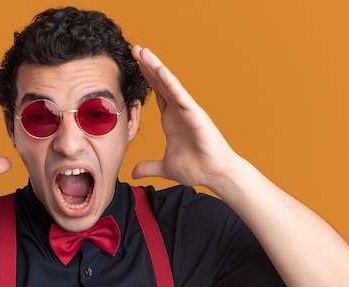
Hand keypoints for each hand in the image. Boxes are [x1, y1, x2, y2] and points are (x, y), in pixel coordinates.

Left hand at [131, 45, 238, 190]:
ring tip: (143, 52)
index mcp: (170, 119)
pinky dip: (170, 83)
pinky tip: (159, 70)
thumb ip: (149, 166)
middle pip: (160, 83)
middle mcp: (178, 111)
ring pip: (169, 84)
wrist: (215, 174)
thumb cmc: (196, 168)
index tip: (133, 64)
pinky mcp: (195, 115)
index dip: (146, 78)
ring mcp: (187, 111)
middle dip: (147, 66)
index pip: (156, 93)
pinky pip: (180, 96)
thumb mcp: (165, 167)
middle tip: (134, 48)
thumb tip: (133, 172)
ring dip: (156, 67)